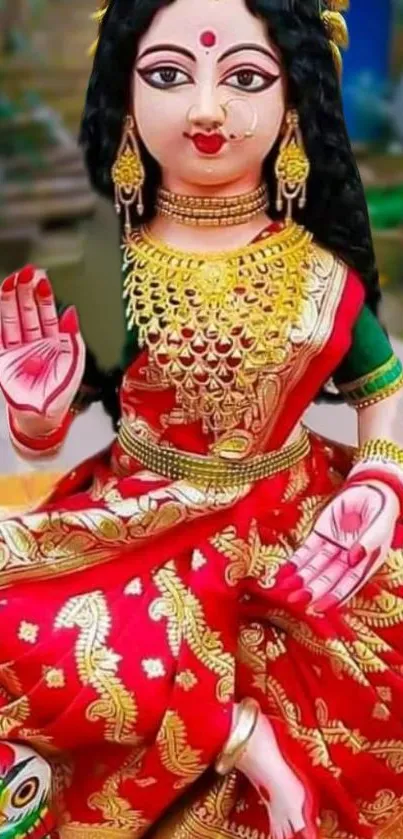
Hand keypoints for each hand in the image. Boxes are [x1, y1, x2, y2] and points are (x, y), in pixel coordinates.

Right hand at [0, 265, 85, 436]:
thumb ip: (73, 334)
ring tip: (12, 280)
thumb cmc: (61, 391)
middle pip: (29, 310)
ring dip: (12, 299)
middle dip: (27, 290)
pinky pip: (1, 332)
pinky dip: (1, 316)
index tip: (42, 278)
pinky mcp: (4, 355)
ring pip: (14, 317)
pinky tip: (2, 301)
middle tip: (26, 272)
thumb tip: (71, 310)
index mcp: (54, 341)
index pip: (47, 312)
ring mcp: (18, 347)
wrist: (42, 413)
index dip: (44, 295)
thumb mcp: (75, 359)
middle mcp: (35, 341)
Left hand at [277, 481, 399, 611]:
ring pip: (314, 567)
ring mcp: (332, 548)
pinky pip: (305, 551)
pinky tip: (283, 573)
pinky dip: (294, 562)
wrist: (370, 487)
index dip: (334, 595)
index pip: (348, 583)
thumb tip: (353, 559)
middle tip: (295, 600)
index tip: (319, 606)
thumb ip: (370, 541)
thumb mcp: (380, 523)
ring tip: (284, 590)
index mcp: (366, 562)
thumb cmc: (381, 508)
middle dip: (312, 590)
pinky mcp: (320, 535)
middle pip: (328, 578)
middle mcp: (347, 559)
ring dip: (299, 579)